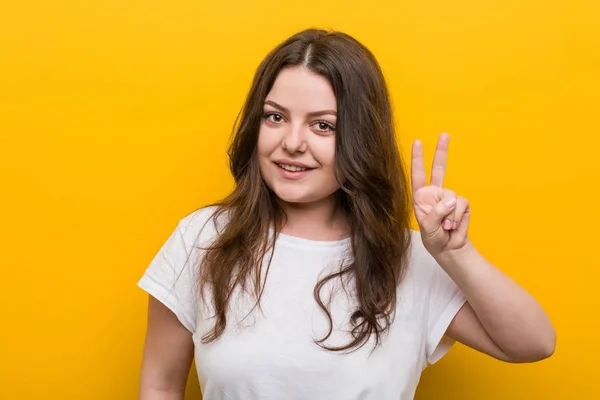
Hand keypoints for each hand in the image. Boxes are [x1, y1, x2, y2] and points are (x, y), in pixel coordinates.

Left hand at [411, 133, 470, 257]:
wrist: (450, 249)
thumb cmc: (434, 239)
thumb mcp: (428, 228)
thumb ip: (436, 213)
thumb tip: (451, 200)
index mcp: (421, 197)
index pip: (418, 175)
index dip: (417, 158)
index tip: (417, 142)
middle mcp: (435, 194)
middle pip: (439, 169)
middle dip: (441, 151)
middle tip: (444, 134)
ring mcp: (449, 198)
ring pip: (452, 196)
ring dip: (449, 215)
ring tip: (445, 227)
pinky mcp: (462, 204)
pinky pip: (461, 205)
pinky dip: (457, 217)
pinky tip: (453, 226)